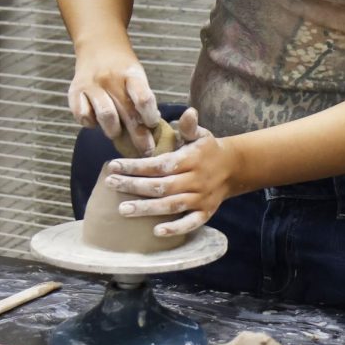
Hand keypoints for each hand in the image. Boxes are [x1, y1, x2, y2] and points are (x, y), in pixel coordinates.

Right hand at [68, 46, 160, 154]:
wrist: (98, 47)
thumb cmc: (122, 69)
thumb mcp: (137, 77)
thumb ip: (142, 100)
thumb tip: (150, 131)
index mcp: (130, 74)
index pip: (143, 98)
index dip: (150, 117)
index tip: (153, 126)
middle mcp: (110, 79)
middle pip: (126, 112)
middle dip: (139, 136)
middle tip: (146, 150)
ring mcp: (91, 85)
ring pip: (105, 116)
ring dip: (114, 131)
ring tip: (117, 134)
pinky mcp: (74, 93)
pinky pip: (84, 117)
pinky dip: (91, 124)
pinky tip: (97, 121)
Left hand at [102, 108, 238, 235]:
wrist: (234, 168)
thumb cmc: (209, 150)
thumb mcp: (201, 135)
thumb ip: (190, 126)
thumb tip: (189, 112)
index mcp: (191, 160)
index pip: (160, 165)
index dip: (136, 166)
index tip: (114, 166)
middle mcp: (195, 180)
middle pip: (161, 186)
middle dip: (134, 186)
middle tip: (110, 184)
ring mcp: (201, 199)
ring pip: (171, 206)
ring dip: (147, 209)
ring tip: (123, 210)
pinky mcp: (206, 213)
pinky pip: (191, 223)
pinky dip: (176, 229)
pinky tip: (156, 232)